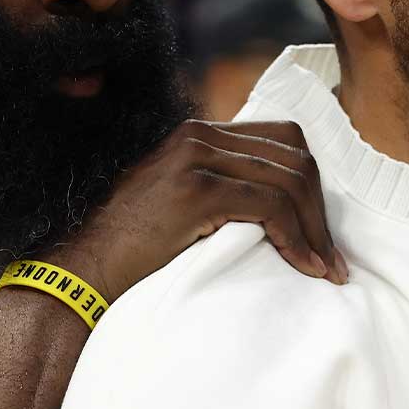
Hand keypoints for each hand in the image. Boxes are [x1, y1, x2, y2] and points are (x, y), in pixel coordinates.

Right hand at [38, 119, 345, 300]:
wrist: (76, 274)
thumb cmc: (127, 253)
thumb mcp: (177, 206)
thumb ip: (218, 190)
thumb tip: (278, 209)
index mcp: (196, 134)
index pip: (282, 139)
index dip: (311, 185)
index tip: (320, 232)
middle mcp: (197, 135)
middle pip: (294, 154)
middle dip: (321, 209)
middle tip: (332, 258)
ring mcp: (195, 159)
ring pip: (289, 179)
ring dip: (316, 229)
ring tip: (325, 269)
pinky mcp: (194, 191)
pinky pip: (271, 205)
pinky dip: (297, 238)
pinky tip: (304, 266)